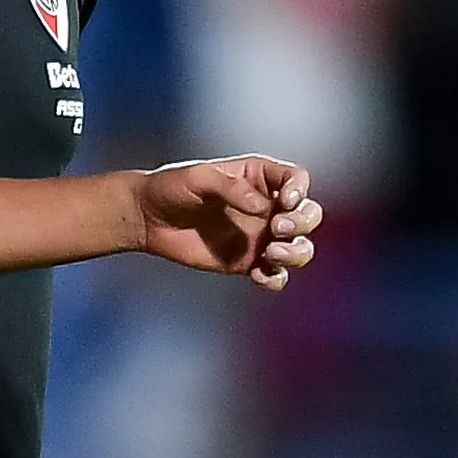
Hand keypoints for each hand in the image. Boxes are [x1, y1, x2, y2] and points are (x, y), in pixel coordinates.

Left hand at [136, 157, 319, 288]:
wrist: (148, 218)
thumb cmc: (172, 187)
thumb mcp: (199, 178)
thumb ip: (231, 189)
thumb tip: (262, 208)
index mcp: (259, 177)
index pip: (297, 179)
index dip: (300, 190)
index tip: (285, 201)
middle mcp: (266, 206)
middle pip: (308, 215)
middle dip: (302, 222)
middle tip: (276, 228)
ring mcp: (260, 236)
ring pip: (300, 248)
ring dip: (295, 253)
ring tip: (270, 253)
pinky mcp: (247, 262)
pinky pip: (275, 275)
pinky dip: (275, 279)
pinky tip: (257, 275)